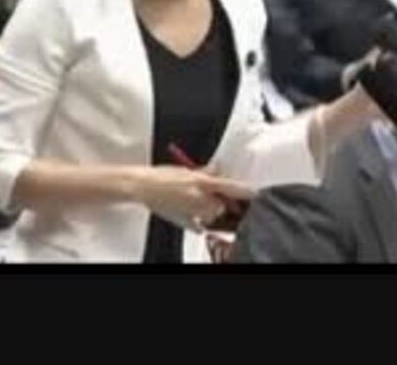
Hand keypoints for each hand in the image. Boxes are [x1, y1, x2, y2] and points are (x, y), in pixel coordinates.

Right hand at [133, 166, 253, 231]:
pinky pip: (199, 226)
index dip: (244, 191)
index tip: (255, 193)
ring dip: (207, 210)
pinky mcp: (184, 221)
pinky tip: (188, 211)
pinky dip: (197, 222)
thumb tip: (216, 169)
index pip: (230, 187)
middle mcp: (199, 197)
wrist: (141, 185)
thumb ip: (204, 172)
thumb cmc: (160, 176)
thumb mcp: (185, 170)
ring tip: (193, 200)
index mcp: (201, 181)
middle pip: (221, 204)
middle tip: (206, 193)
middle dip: (218, 200)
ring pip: (211, 214)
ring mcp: (192, 211)